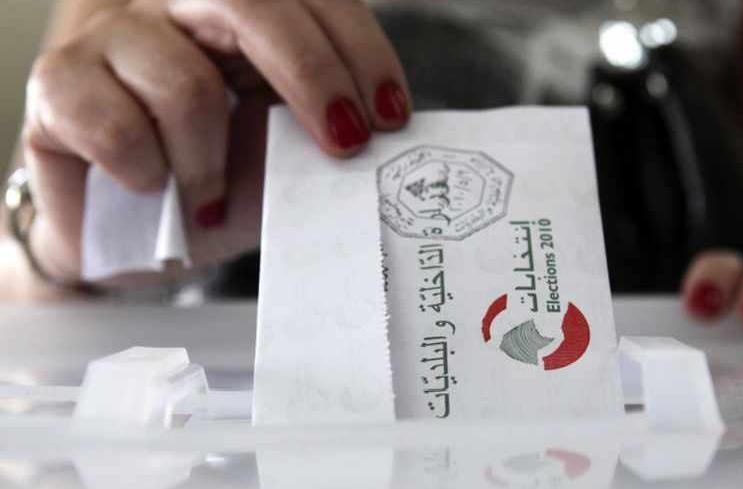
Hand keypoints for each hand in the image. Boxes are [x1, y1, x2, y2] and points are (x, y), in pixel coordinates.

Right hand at [21, 0, 409, 283]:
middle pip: (247, 0)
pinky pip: (118, 126)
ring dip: (212, 163)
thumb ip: (323, 124)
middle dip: (312, 75)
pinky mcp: (57, 84)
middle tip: (345, 143)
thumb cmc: (214, 185)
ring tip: (211, 199)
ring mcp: (112, 37)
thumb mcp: (284, 152)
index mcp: (239, 13)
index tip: (391, 115)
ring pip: (185, 83)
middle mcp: (174, 5)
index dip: (357, 47)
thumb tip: (384, 126)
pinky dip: (150, 175)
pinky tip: (154, 189)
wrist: (131, 234)